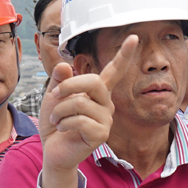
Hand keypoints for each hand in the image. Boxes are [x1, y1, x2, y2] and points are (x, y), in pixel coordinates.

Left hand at [38, 36, 137, 187]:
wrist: (52, 149)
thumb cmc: (56, 121)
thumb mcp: (53, 96)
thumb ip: (59, 80)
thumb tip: (64, 66)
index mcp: (97, 92)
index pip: (114, 70)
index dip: (124, 54)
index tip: (134, 37)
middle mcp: (106, 103)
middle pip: (95, 82)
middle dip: (69, 86)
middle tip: (54, 95)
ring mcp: (105, 120)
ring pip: (81, 103)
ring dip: (60, 110)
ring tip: (57, 118)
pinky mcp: (101, 135)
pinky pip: (80, 121)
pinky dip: (63, 123)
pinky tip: (63, 130)